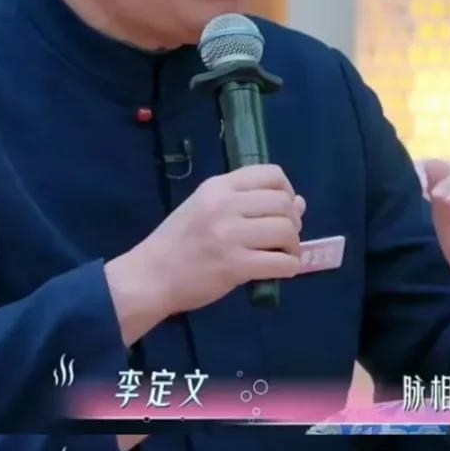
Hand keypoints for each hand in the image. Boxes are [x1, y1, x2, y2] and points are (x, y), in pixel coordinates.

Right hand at [105, 165, 304, 345]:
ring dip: (294, 246)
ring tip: (283, 254)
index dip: (287, 191)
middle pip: (284, 203)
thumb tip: (300, 203)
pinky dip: (289, 267)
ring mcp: (229, 235)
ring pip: (286, 231)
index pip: (271, 174)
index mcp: (217, 187)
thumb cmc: (179, 242)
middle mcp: (224, 205)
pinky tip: (281, 270)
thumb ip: (250, 202)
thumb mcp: (208, 208)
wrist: (149, 277)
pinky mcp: (234, 265)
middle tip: (285, 237)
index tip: (282, 209)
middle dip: (293, 221)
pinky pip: (281, 262)